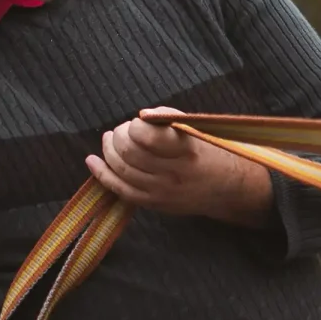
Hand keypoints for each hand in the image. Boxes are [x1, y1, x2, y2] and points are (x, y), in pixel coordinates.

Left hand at [85, 106, 274, 227]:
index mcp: (186, 150)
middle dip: (118, 135)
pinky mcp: (154, 204)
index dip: (134, 125)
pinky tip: (92, 161)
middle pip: (129, 152)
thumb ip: (168, 118)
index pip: (146, 136)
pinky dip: (102, 174)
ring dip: (109, 151)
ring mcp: (162, 192)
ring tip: (110, 139)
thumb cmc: (209, 150)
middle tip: (122, 130)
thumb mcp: (197, 128)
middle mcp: (174, 173)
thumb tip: (142, 115)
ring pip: (121, 170)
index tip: (137, 122)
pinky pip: (121, 190)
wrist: (228, 188)